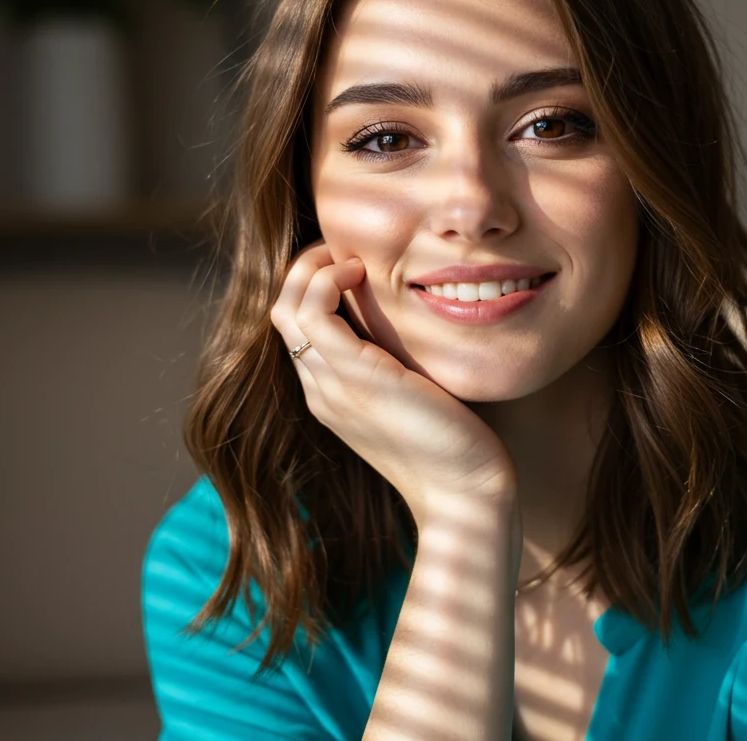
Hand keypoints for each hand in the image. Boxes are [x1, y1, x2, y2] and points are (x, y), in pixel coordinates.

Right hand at [271, 240, 517, 519]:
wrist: (464, 495)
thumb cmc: (455, 450)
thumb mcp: (419, 397)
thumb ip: (401, 366)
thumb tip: (415, 328)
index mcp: (331, 395)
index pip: (297, 327)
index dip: (313, 286)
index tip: (350, 264)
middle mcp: (320, 389)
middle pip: (282, 312)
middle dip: (304, 269)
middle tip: (345, 251)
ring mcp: (331, 384)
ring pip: (287, 307)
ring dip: (311, 267)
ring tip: (350, 258)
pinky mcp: (355, 375)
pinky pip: (313, 311)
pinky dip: (325, 279)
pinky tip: (359, 272)